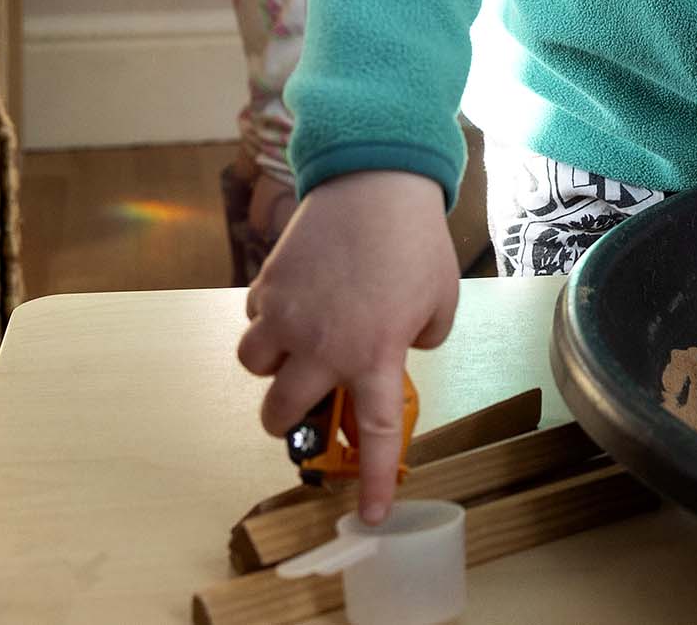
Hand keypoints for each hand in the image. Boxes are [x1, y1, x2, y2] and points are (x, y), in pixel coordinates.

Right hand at [236, 169, 461, 523]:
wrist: (376, 182)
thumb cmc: (415, 242)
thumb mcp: (441, 300)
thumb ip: (420, 337)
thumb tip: (399, 345)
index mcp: (373, 356)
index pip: (374, 435)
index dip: (373, 480)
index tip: (372, 514)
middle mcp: (321, 346)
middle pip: (279, 414)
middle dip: (285, 420)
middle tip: (301, 404)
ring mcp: (286, 315)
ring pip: (254, 366)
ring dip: (271, 365)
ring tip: (293, 344)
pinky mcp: (267, 284)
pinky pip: (254, 317)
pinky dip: (268, 317)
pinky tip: (293, 298)